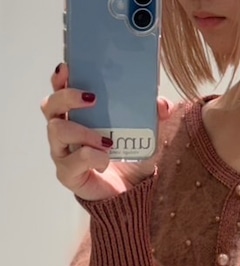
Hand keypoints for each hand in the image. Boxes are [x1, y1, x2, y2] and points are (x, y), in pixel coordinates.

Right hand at [41, 63, 172, 201]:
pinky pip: (73, 160)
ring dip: (84, 132)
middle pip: (50, 106)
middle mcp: (64, 132)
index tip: (68, 68)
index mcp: (77, 116)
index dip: (59, 79)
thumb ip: (154, 118)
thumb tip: (163, 104)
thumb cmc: (129, 161)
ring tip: (107, 141)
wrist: (130, 195)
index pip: (59, 91)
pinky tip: (105, 162)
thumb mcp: (145, 137)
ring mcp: (62, 153)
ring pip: (58, 130)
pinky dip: (92, 157)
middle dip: (68, 97)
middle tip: (93, 99)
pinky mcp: (67, 173)